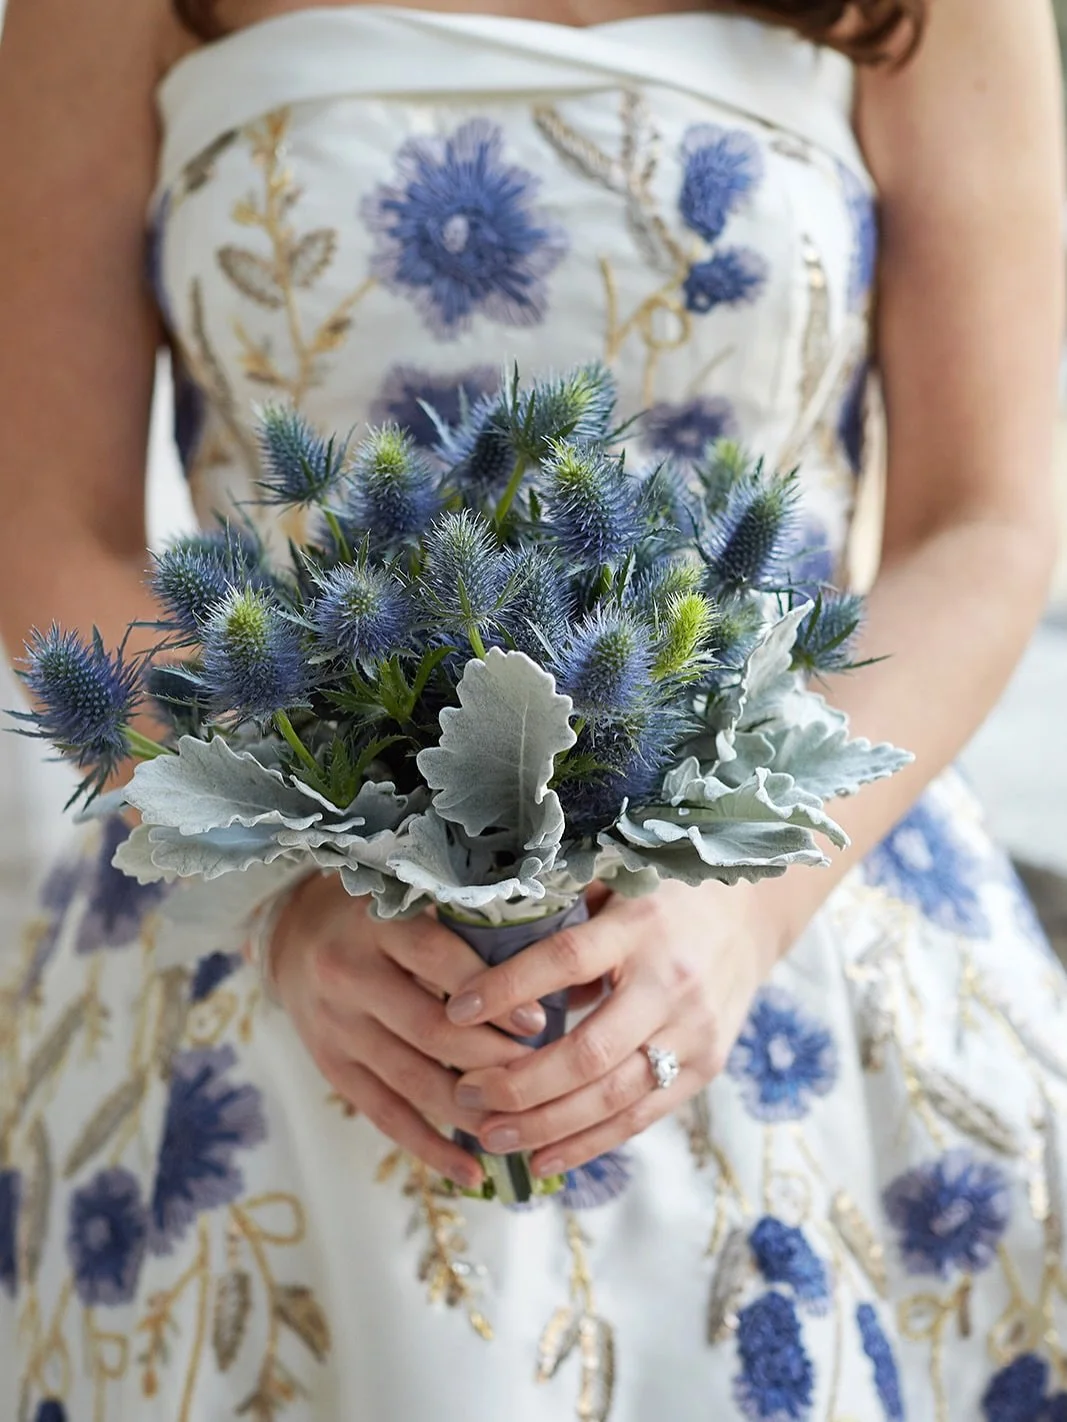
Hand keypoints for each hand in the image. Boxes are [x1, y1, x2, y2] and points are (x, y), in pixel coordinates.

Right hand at [270, 875, 544, 1189]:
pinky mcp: (332, 1068)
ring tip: (522, 1125)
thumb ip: (465, 925)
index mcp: (377, 925)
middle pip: (430, 1030)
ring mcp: (336, 1027)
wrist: (294, 935)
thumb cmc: (380, 915)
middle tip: (542, 1076)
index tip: (538, 1021)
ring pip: (412, 1080)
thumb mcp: (411, 899)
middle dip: (493, 1059)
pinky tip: (472, 1172)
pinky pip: (385, 1116)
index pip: (438, 960)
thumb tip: (547, 968)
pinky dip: (431, 1148)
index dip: (490, 993)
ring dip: (471, 1110)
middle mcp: (349, 975)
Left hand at [445, 880, 781, 1179]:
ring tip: (490, 1136)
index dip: (507, 989)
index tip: (455, 1010)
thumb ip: (560, 917)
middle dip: (520, 1083)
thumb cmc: (661, 897)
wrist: (748, 916)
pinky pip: (641, 1117)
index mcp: (640, 926)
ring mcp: (695, 1032)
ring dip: (546, 1125)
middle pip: (589, 1051)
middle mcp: (671, 983)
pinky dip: (588, 1144)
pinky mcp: (706, 1068)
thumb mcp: (614, 885)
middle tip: (465, 1092)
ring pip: (613, 1097)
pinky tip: (542, 1158)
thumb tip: (482, 954)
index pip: (565, 960)